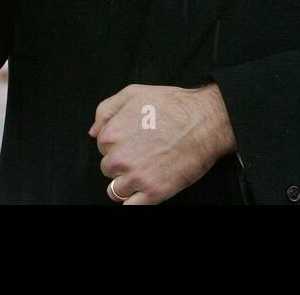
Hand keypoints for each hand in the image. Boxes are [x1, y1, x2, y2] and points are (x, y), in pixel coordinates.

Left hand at [89, 83, 235, 204]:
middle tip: (145, 153)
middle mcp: (120, 157)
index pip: (103, 148)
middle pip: (108, 170)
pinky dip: (135, 201)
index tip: (135, 140)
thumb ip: (106, 109)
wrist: (206, 120)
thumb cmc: (174, 105)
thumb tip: (93, 131)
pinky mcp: (154, 192)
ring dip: (129, 183)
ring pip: (116, 191)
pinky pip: (130, 207)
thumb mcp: (134, 93)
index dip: (119, 144)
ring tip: (149, 169)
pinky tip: (147, 189)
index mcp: (112, 134)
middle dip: (123, 164)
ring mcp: (136, 177)